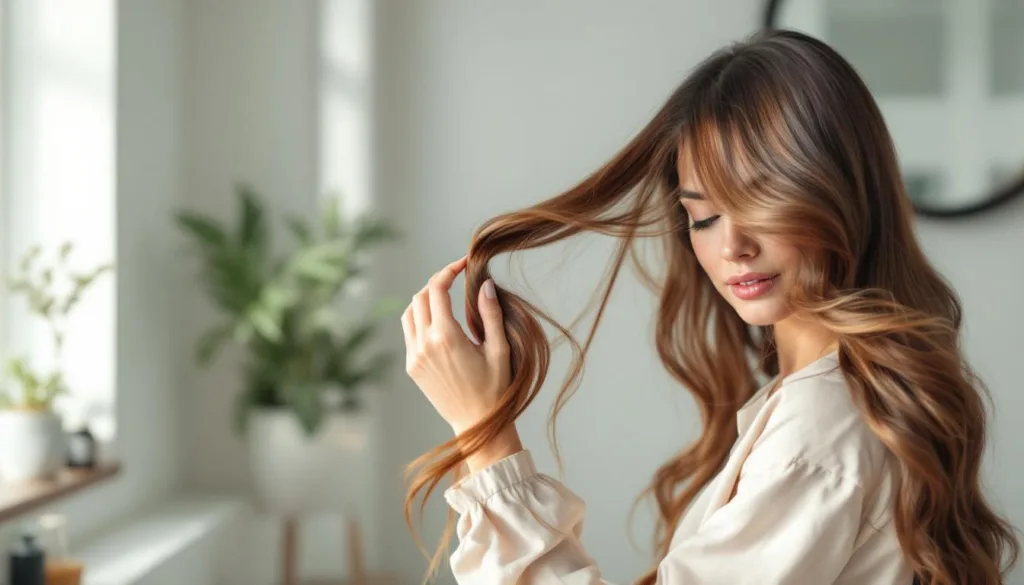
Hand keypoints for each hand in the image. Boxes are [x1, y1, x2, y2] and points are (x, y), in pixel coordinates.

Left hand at [401, 257, 521, 469]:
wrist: (476, 423)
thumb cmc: (495, 388)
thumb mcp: (499, 349)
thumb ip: (491, 313)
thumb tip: (484, 283)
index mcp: (446, 337)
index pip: (437, 289)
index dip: (448, 270)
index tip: (463, 264)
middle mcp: (424, 344)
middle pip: (421, 296)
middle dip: (437, 281)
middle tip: (456, 277)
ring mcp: (414, 356)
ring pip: (409, 313)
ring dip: (425, 298)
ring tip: (445, 296)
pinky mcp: (411, 367)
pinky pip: (409, 332)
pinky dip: (419, 318)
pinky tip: (438, 321)